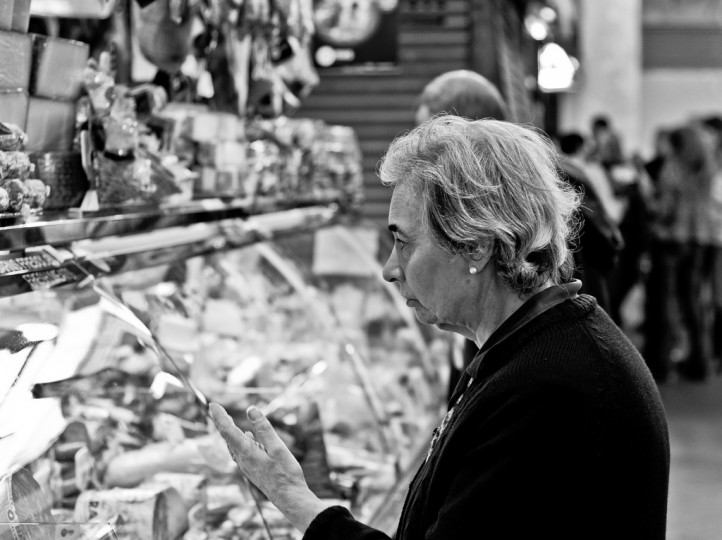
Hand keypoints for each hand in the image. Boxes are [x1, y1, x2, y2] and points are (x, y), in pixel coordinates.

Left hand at [209, 402, 330, 531]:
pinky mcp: (252, 470)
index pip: (228, 430)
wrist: (289, 498)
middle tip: (215, 409)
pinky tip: (247, 437)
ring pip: (233, 445)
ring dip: (229, 431)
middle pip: (227, 437)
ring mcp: (246, 466)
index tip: (212, 404)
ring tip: (228, 420)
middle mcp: (242, 459)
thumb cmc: (285, 473)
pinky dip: (239, 440)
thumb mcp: (277, 447)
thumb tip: (251, 409)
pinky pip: (240, 451)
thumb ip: (263, 428)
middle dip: (221, 422)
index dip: (219, 416)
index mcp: (246, 452)